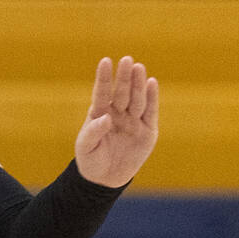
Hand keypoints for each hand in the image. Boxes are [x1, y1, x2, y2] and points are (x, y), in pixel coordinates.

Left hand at [74, 56, 158, 186]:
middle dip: (124, 77)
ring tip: (139, 67)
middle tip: (127, 60)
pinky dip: (152, 98)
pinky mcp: (147, 131)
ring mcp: (133, 121)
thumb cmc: (91, 158)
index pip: (102, 91)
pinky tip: (152, 83)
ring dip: (138, 84)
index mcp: (99, 112)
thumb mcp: (86, 146)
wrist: (105, 178)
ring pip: (136, 99)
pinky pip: (150, 113)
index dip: (104, 77)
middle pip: (122, 92)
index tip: (105, 61)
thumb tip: (106, 117)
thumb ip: (94, 131)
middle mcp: (117, 113)